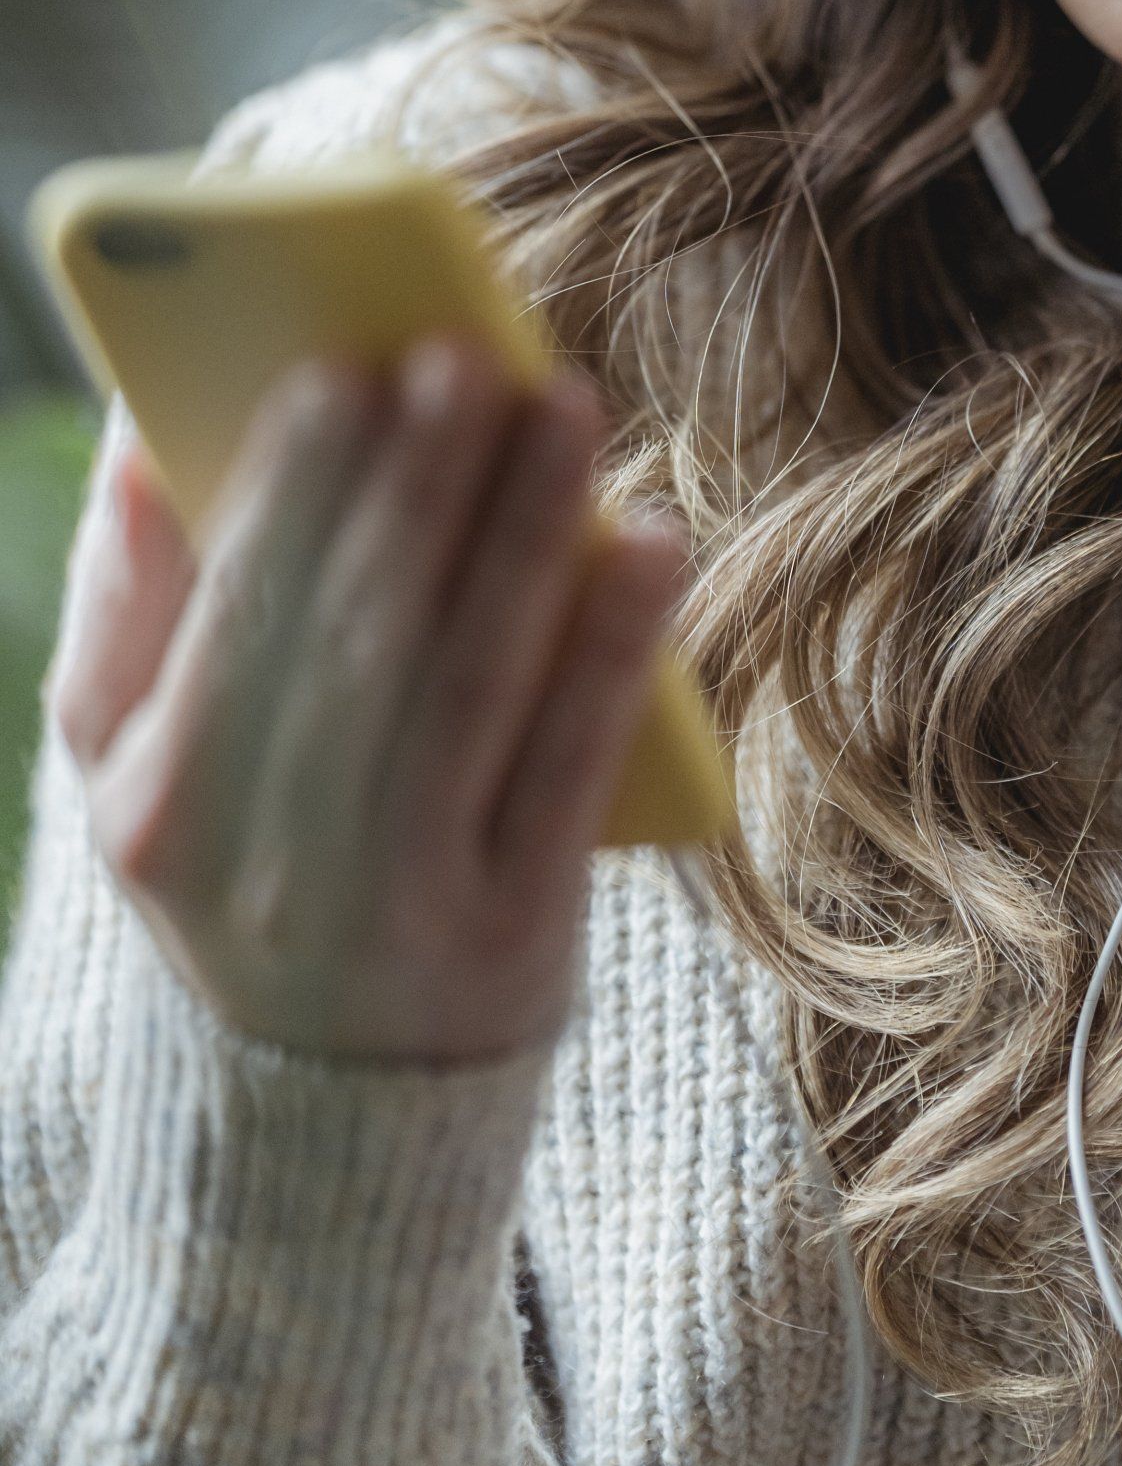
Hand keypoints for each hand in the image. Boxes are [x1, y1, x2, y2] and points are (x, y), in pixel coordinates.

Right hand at [47, 338, 685, 1064]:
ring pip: (470, 684)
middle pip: (357, 638)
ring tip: (564, 406)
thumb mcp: (136, 767)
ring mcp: (399, 905)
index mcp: (159, 803)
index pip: (229, 620)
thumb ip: (127, 607)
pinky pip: (571, 767)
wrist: (325, 1111)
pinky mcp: (516, 935)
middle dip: (417, 483)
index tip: (343, 367)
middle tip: (469, 354)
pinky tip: (650, 543)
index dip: (289, 492)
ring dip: (523, 531)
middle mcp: (271, 862)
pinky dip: (614, 646)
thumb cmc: (240, 862)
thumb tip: (141, 443)